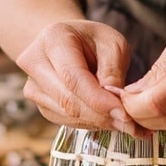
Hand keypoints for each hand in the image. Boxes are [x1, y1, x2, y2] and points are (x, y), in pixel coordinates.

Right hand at [15, 20, 139, 134]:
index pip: (73, 77)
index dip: (99, 100)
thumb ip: (113, 71)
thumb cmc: (94, 41)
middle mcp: (34, 62)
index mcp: (53, 39)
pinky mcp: (39, 103)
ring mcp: (33, 86)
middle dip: (102, 116)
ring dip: (98, 123)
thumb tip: (114, 105)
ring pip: (66, 114)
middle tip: (132, 126)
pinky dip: (90, 124)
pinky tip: (107, 119)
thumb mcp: (113, 44)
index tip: (125, 115)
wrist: (70, 43)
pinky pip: (65, 121)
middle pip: (67, 100)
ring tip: (126, 123)